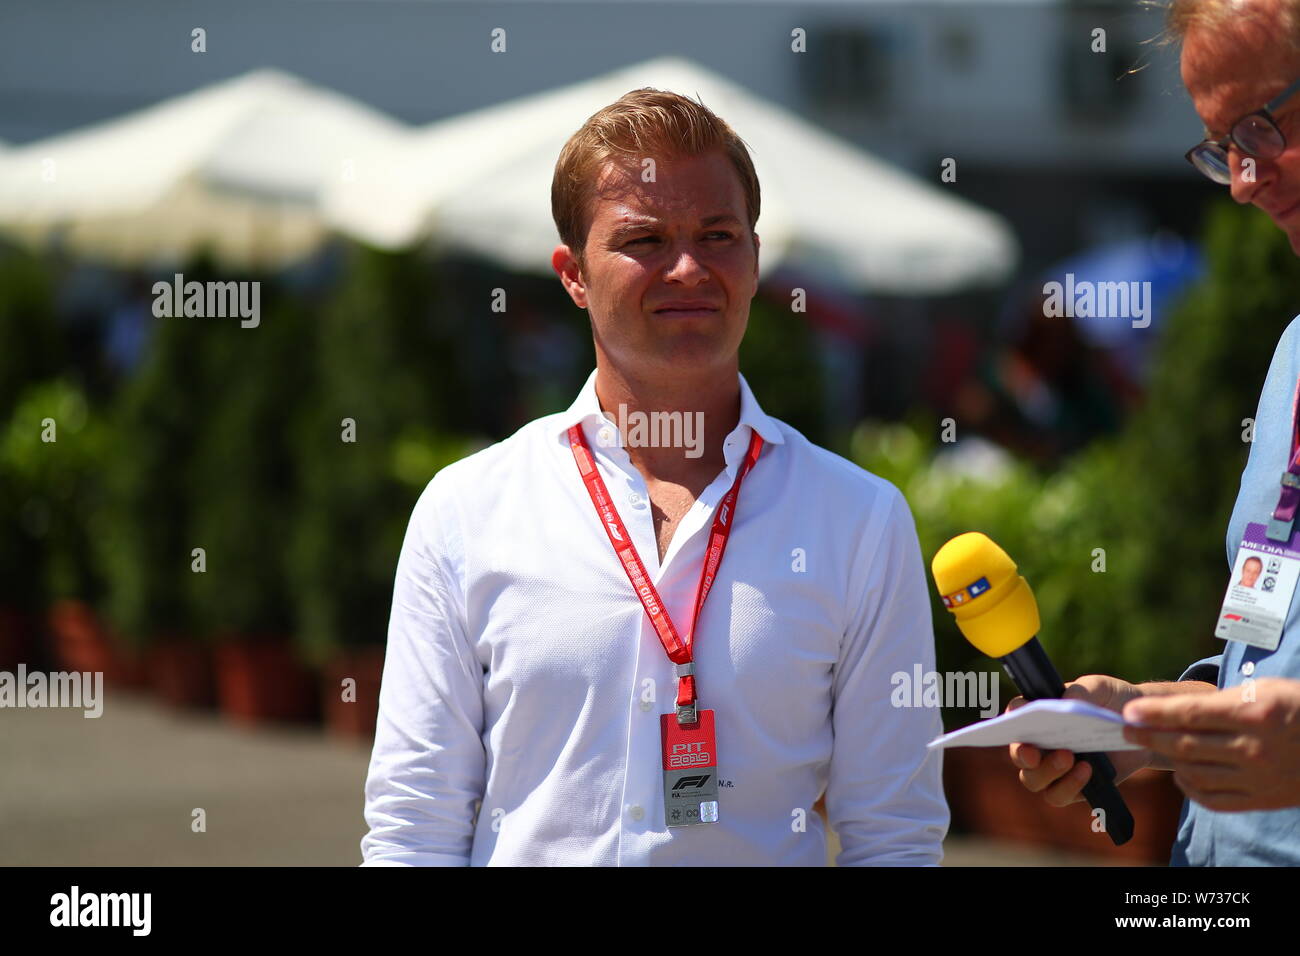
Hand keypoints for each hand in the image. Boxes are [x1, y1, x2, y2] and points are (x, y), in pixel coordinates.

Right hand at [1007, 674, 1153, 806]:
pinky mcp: (1071, 787)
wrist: (1143, 727)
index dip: (1012, 717)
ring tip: (1069, 757)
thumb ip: (1083, 690)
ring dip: (1046, 771)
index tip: (1019, 718)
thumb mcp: (1100, 688)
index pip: (1015, 714)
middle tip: (1032, 752)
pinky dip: (1069, 786)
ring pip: (1032, 779)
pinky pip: (1058, 795)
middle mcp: (1038, 743)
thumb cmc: (1112, 701)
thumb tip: (1066, 700)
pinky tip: (1088, 771)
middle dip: (1021, 753)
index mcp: (1037, 714)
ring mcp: (1052, 768)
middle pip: (1017, 753)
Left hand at [1122, 677, 1299, 811]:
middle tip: (1127, 729)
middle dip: (1149, 736)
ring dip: (1167, 759)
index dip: (1155, 714)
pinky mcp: (1261, 800)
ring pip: (1194, 772)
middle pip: (1185, 745)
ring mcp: (1258, 778)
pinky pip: (1213, 799)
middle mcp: (1254, 749)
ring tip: (1154, 745)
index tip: (1129, 712)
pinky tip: (1181, 773)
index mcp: (1255, 715)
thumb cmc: (1298, 707)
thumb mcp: (1266, 690)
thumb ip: (1221, 701)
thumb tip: (1177, 710)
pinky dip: (1189, 787)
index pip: (1191, 714)